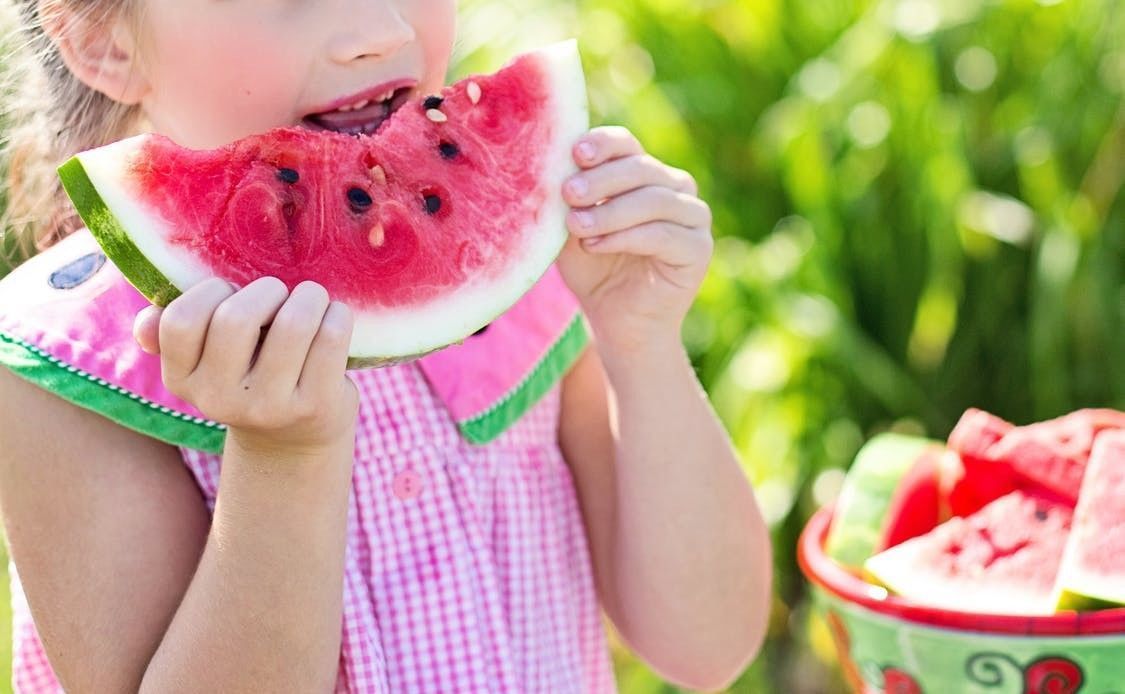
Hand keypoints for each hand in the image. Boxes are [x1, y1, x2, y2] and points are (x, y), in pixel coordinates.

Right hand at [133, 277, 358, 456]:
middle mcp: (220, 400)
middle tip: (281, 295)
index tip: (233, 293)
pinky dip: (338, 315)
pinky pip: (331, 338)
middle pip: (236, 318)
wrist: (295, 439)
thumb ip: (174, 335)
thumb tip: (145, 323)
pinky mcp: (315, 406)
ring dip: (309, 297)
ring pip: (293, 324)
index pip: (181, 321)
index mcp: (182, 380)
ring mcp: (269, 407)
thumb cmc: (249, 376)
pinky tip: (335, 318)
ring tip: (312, 300)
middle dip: (267, 290)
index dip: (212, 291)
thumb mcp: (207, 363)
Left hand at [557, 126, 712, 356]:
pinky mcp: (699, 248)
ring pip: (653, 199)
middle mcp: (675, 188)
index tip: (575, 153)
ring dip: (610, 212)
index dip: (603, 144)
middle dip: (601, 180)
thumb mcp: (572, 229)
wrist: (617, 322)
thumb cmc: (593, 270)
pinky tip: (595, 245)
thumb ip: (569, 199)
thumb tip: (552, 165)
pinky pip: (663, 234)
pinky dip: (626, 237)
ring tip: (576, 226)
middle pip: (640, 168)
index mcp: (645, 173)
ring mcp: (693, 216)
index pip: (626, 145)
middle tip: (568, 193)